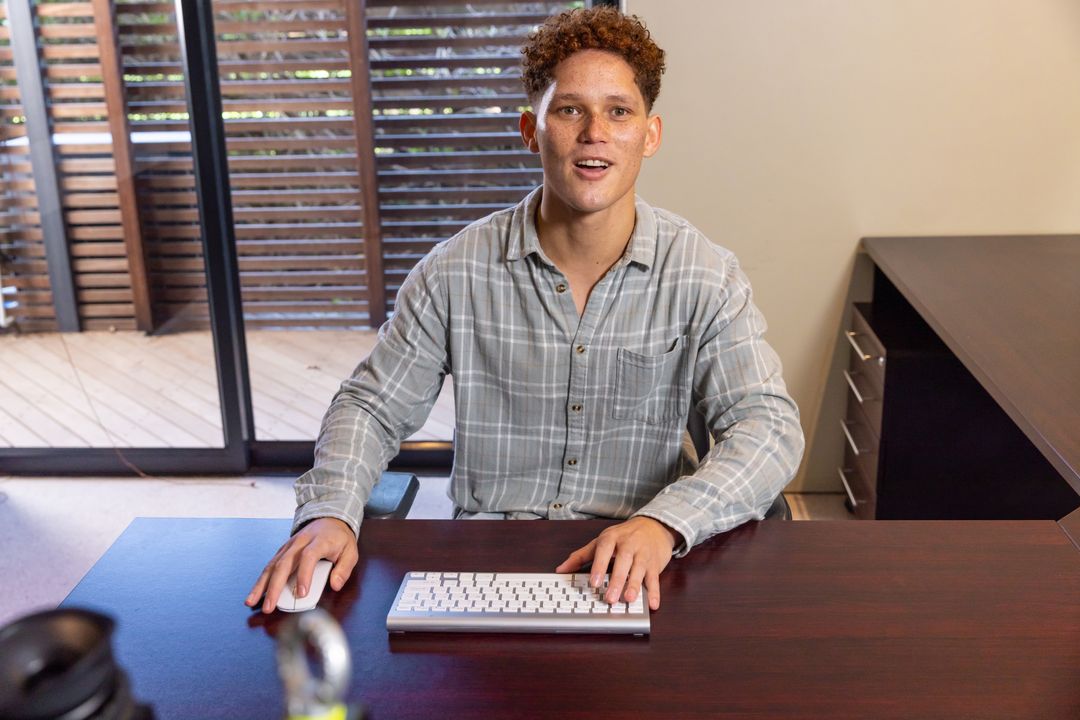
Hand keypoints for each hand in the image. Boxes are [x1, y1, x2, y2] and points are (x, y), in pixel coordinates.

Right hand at [245, 517, 357, 613]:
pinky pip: (270, 565)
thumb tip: (335, 585)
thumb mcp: (351, 551)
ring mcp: (289, 546)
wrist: (329, 519)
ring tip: (253, 601)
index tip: (301, 593)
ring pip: (272, 565)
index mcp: (319, 541)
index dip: (304, 575)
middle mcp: (300, 542)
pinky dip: (261, 580)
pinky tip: (255, 593)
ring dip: (262, 584)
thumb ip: (344, 569)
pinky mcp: (282, 550)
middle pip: (284, 563)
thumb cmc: (339, 538)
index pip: (309, 556)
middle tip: (271, 606)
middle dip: (275, 586)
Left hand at [555, 517, 677, 610]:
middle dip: (617, 580)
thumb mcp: (601, 542)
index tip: (594, 582)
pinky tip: (652, 603)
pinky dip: (655, 591)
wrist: (654, 526)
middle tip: (610, 598)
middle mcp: (629, 544)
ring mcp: (643, 553)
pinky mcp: (655, 563)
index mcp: (612, 538)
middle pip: (623, 561)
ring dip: (634, 585)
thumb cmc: (624, 536)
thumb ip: (581, 556)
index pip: (604, 549)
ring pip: (639, 569)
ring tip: (628, 598)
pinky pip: (655, 578)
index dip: (598, 565)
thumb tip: (561, 570)